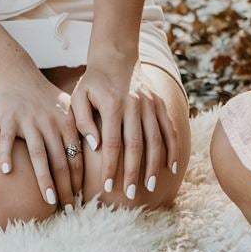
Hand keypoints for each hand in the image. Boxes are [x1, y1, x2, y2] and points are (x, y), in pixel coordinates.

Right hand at [0, 70, 83, 207]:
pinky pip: (8, 140)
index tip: (80, 200)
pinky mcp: (9, 119)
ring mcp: (30, 122)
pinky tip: (7, 171)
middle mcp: (51, 124)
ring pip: (39, 155)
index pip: (76, 157)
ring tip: (50, 201)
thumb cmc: (43, 96)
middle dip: (66, 188)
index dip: (79, 180)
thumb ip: (78, 129)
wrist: (17, 74)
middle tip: (69, 209)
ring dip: (45, 180)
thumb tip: (95, 152)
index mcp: (67, 123)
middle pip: (60, 161)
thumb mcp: (67, 109)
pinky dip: (7, 154)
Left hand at [70, 53, 178, 201]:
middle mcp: (134, 105)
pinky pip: (168, 129)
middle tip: (130, 194)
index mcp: (112, 105)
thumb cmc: (93, 82)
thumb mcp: (78, 96)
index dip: (110, 166)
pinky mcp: (160, 104)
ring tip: (149, 186)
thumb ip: (83, 121)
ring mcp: (150, 104)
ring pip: (155, 140)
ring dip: (153, 165)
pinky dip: (172, 149)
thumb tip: (96, 145)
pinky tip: (170, 168)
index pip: (111, 143)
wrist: (116, 57)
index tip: (107, 186)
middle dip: (133, 172)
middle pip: (136, 145)